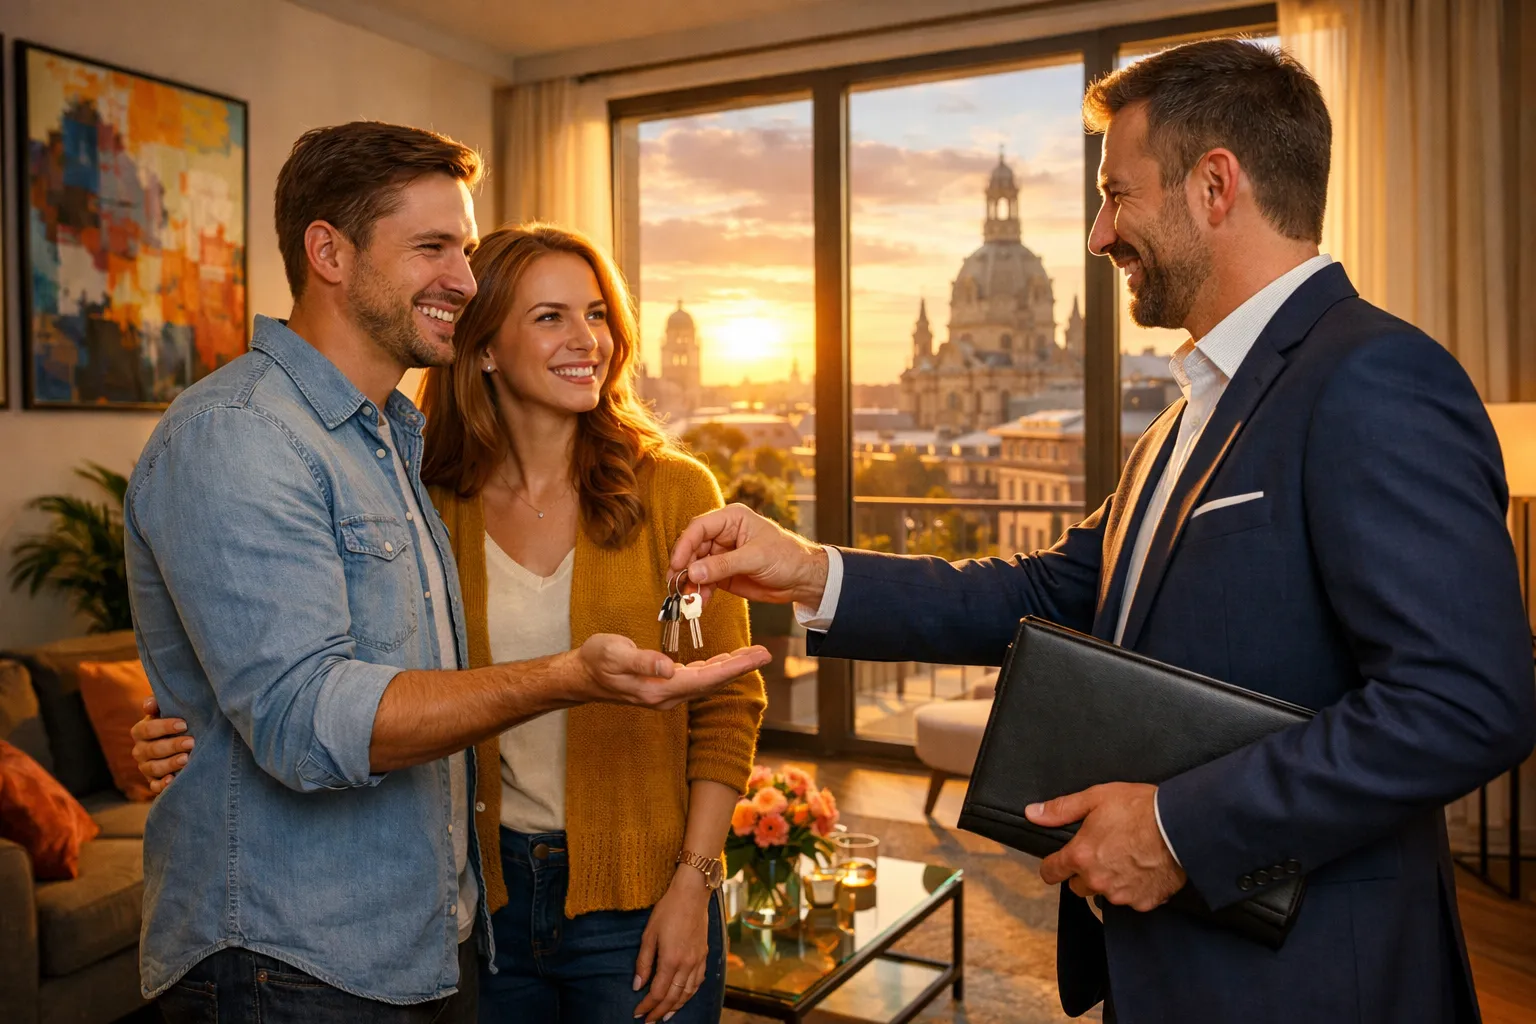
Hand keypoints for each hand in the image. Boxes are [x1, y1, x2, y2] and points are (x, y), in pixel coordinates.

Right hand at [130, 696, 192, 794]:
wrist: (180, 742)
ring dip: (170, 764)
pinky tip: (172, 780)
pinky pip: (154, 786)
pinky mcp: (153, 782)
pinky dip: (162, 785)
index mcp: (140, 731)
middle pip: (152, 749)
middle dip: (172, 746)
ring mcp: (146, 767)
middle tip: (191, 742)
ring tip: (187, 759)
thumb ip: (158, 705)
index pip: (147, 729)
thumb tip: (149, 705)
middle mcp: (140, 750)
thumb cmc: (176, 723)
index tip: (184, 724)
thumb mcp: (167, 711)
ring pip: (153, 768)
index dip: (164, 727)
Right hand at [571, 634, 770, 710]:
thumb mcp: (615, 654)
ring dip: (730, 668)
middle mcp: (667, 696)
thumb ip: (642, 661)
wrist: (579, 676)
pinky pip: (696, 679)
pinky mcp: (662, 687)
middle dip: (741, 667)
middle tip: (766, 653)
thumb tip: (667, 667)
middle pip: (713, 682)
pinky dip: (714, 669)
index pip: (706, 678)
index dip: (734, 667)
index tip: (757, 656)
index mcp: (659, 688)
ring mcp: (665, 694)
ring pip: (707, 682)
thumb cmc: (596, 661)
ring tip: (752, 655)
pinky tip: (722, 661)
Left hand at [631, 866, 712, 1022]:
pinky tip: (684, 997)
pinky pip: (698, 982)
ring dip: (676, 1007)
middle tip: (649, 1021)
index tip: (637, 1013)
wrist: (692, 894)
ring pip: (688, 993)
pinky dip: (690, 994)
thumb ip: (643, 962)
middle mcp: (687, 964)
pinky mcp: (704, 955)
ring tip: (665, 1016)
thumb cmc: (668, 910)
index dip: (647, 1006)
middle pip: (673, 997)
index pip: (658, 992)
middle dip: (660, 1012)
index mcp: (671, 960)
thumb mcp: (649, 934)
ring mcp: (698, 961)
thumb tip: (637, 985)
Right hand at [668, 503, 827, 606]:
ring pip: (695, 567)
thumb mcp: (755, 558)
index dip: (684, 545)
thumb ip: (723, 565)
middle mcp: (722, 535)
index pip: (699, 527)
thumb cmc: (787, 556)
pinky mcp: (723, 574)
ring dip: (690, 583)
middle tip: (677, 585)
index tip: (677, 565)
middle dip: (684, 568)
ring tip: (688, 599)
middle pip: (693, 548)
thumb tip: (693, 571)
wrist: (803, 579)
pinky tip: (699, 603)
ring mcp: (721, 555)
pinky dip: (700, 592)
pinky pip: (705, 582)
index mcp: (731, 519)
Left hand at [1029, 782, 1185, 911]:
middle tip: (1102, 851)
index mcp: (1080, 856)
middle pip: (1077, 886)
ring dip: (1109, 881)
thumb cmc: (1140, 808)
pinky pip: (1131, 899)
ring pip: (1104, 894)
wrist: (1180, 825)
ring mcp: (1121, 895)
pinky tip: (1143, 869)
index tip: (1057, 862)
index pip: (1050, 872)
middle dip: (1084, 872)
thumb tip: (1033, 813)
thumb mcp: (1096, 798)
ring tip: (1126, 857)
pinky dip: (1134, 888)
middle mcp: (1097, 880)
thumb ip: (1061, 809)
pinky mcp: (1144, 902)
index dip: (1052, 865)